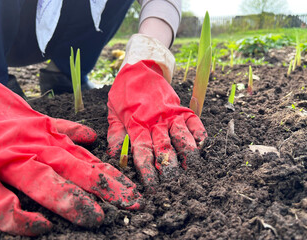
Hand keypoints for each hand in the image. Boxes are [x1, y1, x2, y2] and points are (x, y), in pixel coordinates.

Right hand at [0, 81, 141, 235]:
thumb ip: (66, 129)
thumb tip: (91, 137)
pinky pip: (3, 202)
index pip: (89, 160)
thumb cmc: (7, 114)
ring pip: (47, 182)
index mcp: (50, 139)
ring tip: (94, 217)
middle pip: (77, 169)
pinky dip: (21, 218)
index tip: (132, 191)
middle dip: (105, 188)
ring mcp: (12, 161)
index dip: (112, 176)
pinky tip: (42, 227)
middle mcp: (37, 149)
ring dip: (72, 200)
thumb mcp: (40, 119)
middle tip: (128, 205)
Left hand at [107, 60, 206, 190]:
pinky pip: (194, 121)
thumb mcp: (113, 113)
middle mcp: (156, 121)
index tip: (153, 185)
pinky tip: (203, 145)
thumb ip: (115, 134)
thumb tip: (115, 157)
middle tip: (175, 182)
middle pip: (164, 147)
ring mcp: (170, 114)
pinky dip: (200, 133)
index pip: (143, 151)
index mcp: (137, 125)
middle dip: (170, 166)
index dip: (148, 170)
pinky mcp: (181, 108)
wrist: (140, 67)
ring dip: (189, 153)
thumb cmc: (124, 93)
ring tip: (193, 168)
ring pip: (182, 136)